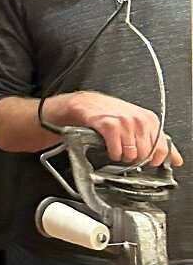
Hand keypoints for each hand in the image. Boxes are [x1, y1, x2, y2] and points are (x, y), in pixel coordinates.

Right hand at [61, 91, 182, 166]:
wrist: (88, 103)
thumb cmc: (113, 113)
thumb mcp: (140, 123)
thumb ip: (159, 141)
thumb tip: (177, 159)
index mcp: (151, 120)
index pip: (162, 149)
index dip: (154, 160)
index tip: (147, 161)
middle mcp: (140, 120)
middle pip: (145, 155)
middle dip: (135, 159)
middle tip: (128, 152)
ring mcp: (125, 123)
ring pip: (131, 155)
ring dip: (123, 157)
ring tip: (118, 149)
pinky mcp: (109, 126)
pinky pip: (116, 151)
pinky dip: (113, 154)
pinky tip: (111, 148)